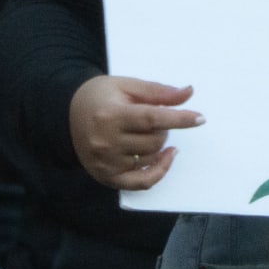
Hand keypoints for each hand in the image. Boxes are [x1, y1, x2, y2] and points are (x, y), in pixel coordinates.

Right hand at [69, 75, 204, 190]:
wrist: (68, 113)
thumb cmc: (101, 96)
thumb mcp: (128, 85)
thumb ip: (158, 91)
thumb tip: (188, 93)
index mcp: (111, 115)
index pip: (152, 119)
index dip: (180, 119)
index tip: (200, 118)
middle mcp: (106, 141)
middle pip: (154, 140)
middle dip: (163, 127)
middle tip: (153, 117)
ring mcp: (104, 162)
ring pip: (150, 157)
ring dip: (158, 145)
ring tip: (146, 130)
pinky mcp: (105, 176)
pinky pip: (140, 182)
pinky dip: (158, 172)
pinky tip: (166, 157)